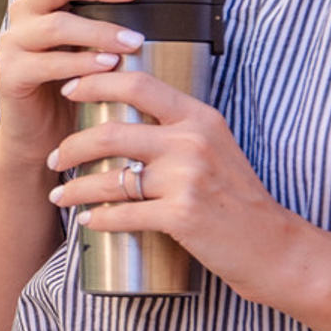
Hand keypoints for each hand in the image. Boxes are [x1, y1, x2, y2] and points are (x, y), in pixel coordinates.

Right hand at [0, 0, 152, 174]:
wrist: (43, 139)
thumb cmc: (79, 86)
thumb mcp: (96, 45)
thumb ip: (113, 20)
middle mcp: (26, 10)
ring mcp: (14, 41)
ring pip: (57, 24)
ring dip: (99, 31)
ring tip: (133, 42)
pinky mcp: (10, 73)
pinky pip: (46, 64)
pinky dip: (80, 65)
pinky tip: (107, 67)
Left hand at [45, 62, 308, 303]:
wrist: (275, 248)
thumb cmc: (240, 199)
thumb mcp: (216, 148)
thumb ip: (179, 129)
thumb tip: (127, 115)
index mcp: (200, 118)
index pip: (138, 84)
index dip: (95, 82)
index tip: (69, 89)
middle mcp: (192, 142)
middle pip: (111, 133)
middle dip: (72, 146)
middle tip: (55, 157)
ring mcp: (187, 180)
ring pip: (110, 178)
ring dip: (76, 188)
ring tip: (60, 194)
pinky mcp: (181, 216)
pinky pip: (123, 214)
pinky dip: (98, 218)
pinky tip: (86, 220)